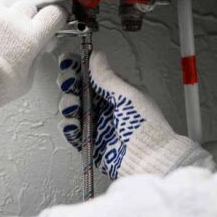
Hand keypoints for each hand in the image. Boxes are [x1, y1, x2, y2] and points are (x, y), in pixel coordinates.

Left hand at [0, 0, 66, 110]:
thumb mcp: (25, 82)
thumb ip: (33, 60)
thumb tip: (36, 49)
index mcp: (30, 38)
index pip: (53, 14)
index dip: (53, 17)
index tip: (49, 19)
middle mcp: (11, 20)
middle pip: (26, 5)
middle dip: (23, 18)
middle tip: (13, 33)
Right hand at [56, 50, 214, 178]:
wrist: (148, 159)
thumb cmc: (146, 127)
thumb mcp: (127, 96)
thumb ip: (108, 77)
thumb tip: (96, 56)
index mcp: (118, 91)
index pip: (93, 74)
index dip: (78, 67)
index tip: (67, 62)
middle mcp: (106, 105)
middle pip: (79, 89)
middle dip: (69, 83)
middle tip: (67, 82)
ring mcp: (97, 123)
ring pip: (73, 108)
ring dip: (68, 103)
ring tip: (72, 105)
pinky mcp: (90, 141)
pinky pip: (73, 130)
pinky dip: (68, 125)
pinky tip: (71, 122)